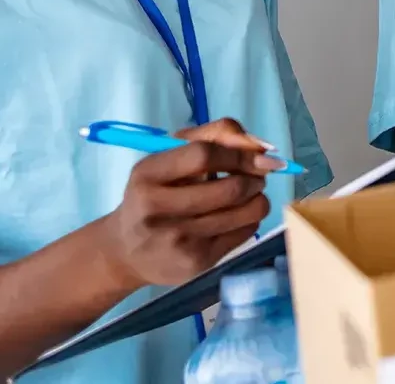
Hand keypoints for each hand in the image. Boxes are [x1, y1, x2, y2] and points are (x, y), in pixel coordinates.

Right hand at [94, 118, 279, 290]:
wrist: (126, 251)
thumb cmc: (155, 193)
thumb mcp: (170, 157)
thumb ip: (214, 137)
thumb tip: (263, 148)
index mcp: (147, 175)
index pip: (204, 155)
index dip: (239, 153)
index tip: (260, 155)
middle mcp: (156, 209)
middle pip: (231, 188)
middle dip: (256, 178)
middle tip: (257, 176)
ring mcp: (177, 239)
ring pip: (246, 211)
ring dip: (258, 197)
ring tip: (249, 194)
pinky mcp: (196, 262)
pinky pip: (246, 232)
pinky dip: (251, 218)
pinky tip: (235, 217)